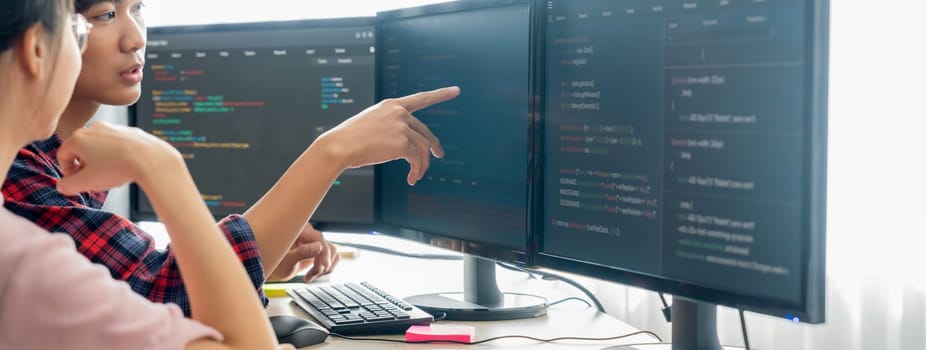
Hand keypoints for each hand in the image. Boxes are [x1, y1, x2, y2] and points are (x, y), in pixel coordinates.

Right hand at [56, 121, 183, 194]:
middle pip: (81, 149)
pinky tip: (125, 167)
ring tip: (111, 174)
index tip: (78, 182)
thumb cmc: (117, 168)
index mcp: (79, 137)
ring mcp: (113, 127)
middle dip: (85, 166)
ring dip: (101, 161)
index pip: (63, 155)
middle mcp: (94, 128)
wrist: (151, 159)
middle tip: (95, 180)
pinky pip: (117, 145)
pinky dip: (117, 155)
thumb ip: (67, 186)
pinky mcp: (130, 131)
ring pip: (100, 147)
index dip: (68, 172)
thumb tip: (63, 185)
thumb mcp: (86, 182)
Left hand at [266, 223, 339, 282]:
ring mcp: (314, 243)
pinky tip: (314, 274)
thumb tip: (319, 247)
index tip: (325, 266)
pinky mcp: (317, 252)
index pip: (318, 237)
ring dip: (324, 268)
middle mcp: (309, 235)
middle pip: (327, 246)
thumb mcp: (286, 260)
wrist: (271, 270)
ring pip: (332, 253)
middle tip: (311, 275)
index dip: (324, 252)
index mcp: (299, 230)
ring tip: (310, 276)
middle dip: (322, 264)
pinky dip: (325, 269)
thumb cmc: (274, 263)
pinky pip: (330, 258)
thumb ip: (302, 252)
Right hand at [319, 86, 459, 184]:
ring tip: (416, 175)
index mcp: (392, 105)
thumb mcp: (371, 123)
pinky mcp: (401, 143)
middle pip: (425, 132)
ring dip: (422, 164)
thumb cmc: (350, 138)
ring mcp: (401, 127)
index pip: (421, 98)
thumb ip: (391, 127)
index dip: (440, 94)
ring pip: (422, 148)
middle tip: (438, 155)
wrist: (339, 146)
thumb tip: (407, 145)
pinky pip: (416, 159)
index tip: (455, 90)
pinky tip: (411, 178)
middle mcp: (399, 113)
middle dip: (433, 146)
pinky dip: (416, 171)